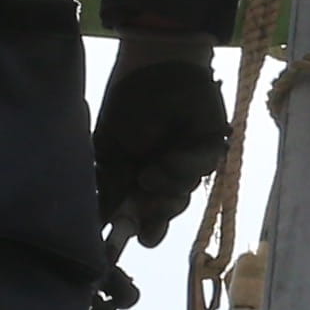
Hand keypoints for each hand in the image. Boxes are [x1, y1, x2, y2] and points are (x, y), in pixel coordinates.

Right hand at [91, 45, 233, 246]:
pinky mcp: (208, 153)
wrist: (158, 64)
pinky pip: (200, 173)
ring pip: (179, 200)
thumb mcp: (109, 148)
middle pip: (158, 222)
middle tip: (143, 207)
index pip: (130, 222)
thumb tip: (101, 225)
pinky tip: (170, 156)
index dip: (126, 236)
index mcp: (129, 182)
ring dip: (166, 192)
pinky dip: (184, 168)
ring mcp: (183, 168)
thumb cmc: (128, 103)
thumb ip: (110, 187)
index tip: (116, 246)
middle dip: (152, 221)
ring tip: (150, 174)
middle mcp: (157, 180)